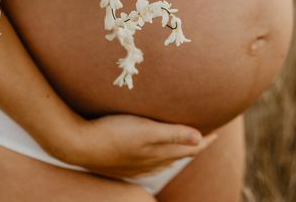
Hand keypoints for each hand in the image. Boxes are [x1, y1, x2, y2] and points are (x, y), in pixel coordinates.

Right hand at [49, 113, 216, 178]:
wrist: (79, 145)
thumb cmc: (113, 133)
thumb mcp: (146, 131)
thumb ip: (173, 135)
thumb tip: (200, 139)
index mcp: (158, 153)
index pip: (189, 148)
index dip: (204, 140)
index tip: (217, 132)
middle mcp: (150, 162)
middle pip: (179, 155)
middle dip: (194, 145)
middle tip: (205, 136)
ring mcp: (135, 164)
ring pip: (164, 160)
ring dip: (177, 151)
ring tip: (184, 143)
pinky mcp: (123, 162)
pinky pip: (149, 163)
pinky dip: (159, 157)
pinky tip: (153, 154)